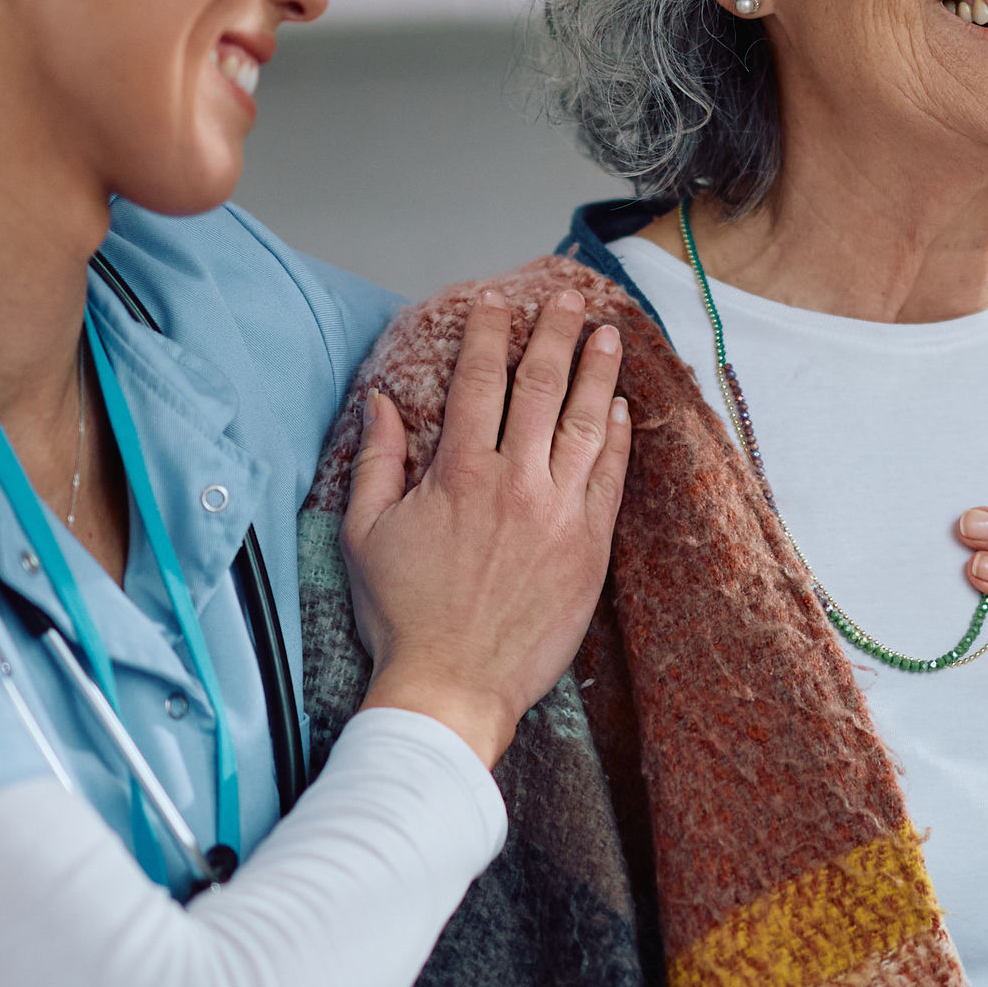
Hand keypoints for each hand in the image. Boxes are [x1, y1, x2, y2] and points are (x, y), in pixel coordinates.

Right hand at [342, 293, 631, 769]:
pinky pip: (609, 478)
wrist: (451, 688)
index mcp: (459, 474)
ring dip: (597, 372)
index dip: (490, 335)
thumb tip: (380, 405)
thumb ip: (377, 462)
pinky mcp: (588, 549)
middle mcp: (515, 483)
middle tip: (565, 298)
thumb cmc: (402, 616)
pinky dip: (617, 438)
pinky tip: (620, 408)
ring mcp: (558, 514)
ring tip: (606, 335)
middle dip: (554, 334)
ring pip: (585, 424)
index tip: (496, 304)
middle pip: (541, 388)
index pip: (479, 382)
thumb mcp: (366, 534)